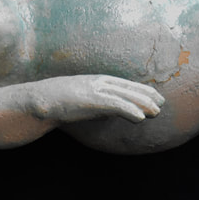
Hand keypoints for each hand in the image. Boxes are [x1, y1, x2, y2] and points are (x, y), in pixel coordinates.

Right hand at [27, 75, 163, 123]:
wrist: (37, 101)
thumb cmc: (54, 103)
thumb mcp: (78, 101)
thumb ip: (93, 104)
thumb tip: (106, 113)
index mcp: (94, 80)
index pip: (122, 84)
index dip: (140, 90)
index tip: (154, 97)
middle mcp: (96, 82)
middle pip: (127, 88)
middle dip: (145, 96)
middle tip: (161, 104)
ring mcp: (93, 90)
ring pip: (124, 96)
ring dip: (142, 104)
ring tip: (156, 112)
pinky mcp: (90, 100)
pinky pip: (115, 105)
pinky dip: (129, 110)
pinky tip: (140, 118)